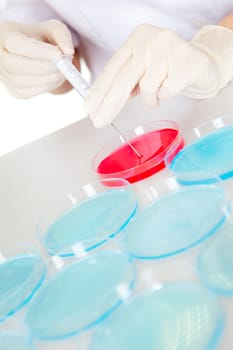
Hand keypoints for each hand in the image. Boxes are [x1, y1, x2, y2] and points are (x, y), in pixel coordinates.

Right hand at [0, 20, 73, 97]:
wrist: (34, 53)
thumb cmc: (41, 39)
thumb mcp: (52, 29)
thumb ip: (62, 36)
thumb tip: (68, 52)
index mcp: (5, 34)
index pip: (16, 44)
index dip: (38, 52)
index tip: (59, 55)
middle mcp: (0, 56)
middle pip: (16, 65)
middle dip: (44, 67)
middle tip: (64, 66)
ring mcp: (4, 76)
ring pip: (22, 82)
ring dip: (47, 79)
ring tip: (62, 72)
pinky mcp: (14, 91)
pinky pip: (28, 93)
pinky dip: (45, 87)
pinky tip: (54, 79)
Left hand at [85, 23, 232, 126]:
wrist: (203, 64)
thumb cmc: (169, 69)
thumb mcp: (143, 72)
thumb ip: (124, 83)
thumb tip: (99, 104)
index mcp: (136, 40)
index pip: (112, 68)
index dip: (99, 90)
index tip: (89, 108)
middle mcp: (150, 40)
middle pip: (123, 78)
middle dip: (109, 104)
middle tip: (99, 121)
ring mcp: (169, 48)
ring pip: (147, 87)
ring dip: (150, 100)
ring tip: (157, 96)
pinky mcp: (185, 62)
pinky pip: (165, 91)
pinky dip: (165, 97)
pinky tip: (169, 90)